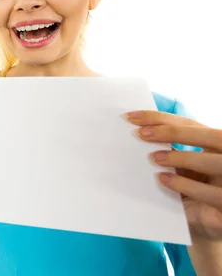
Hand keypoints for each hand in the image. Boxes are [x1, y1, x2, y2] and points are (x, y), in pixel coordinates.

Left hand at [126, 110, 221, 239]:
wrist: (206, 228)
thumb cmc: (192, 192)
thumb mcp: (182, 170)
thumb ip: (171, 153)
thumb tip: (139, 135)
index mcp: (217, 145)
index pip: (191, 124)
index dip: (162, 118)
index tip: (131, 117)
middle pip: (212, 136)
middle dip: (174, 132)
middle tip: (141, 134)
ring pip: (217, 162)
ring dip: (182, 157)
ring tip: (153, 158)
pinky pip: (214, 194)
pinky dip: (187, 185)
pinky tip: (163, 180)